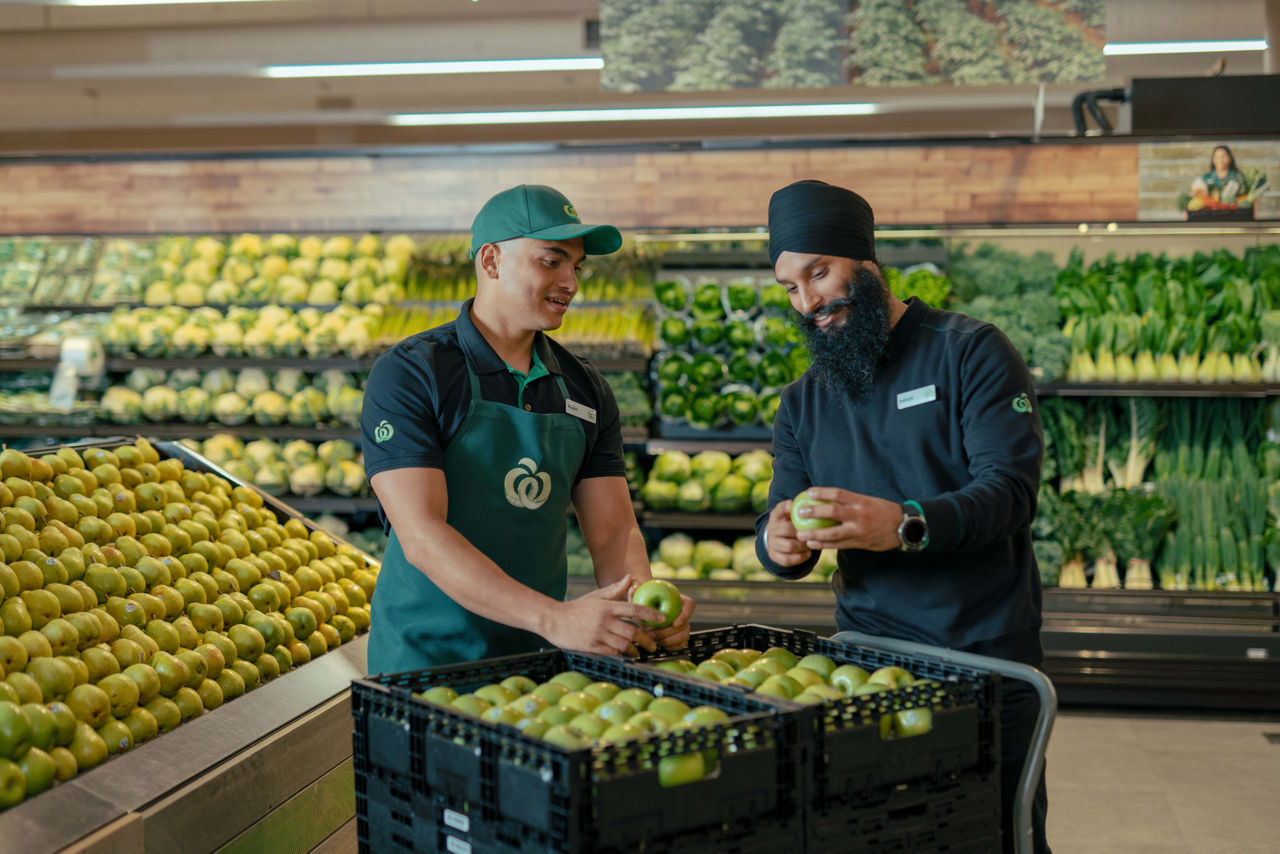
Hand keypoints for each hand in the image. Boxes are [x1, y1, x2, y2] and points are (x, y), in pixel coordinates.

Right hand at [543, 575, 661, 657]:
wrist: (552, 620)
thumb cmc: (576, 608)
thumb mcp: (595, 596)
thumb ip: (615, 590)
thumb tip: (630, 578)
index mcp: (607, 607)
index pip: (634, 610)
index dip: (650, 615)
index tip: (662, 619)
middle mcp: (604, 620)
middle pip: (632, 632)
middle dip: (646, 640)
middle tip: (653, 645)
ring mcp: (598, 634)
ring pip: (624, 645)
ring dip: (635, 650)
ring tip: (640, 653)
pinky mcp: (591, 646)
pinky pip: (611, 653)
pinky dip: (621, 655)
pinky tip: (625, 656)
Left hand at [639, 591, 695, 650]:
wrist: (643, 613)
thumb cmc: (642, 603)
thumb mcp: (637, 597)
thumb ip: (634, 592)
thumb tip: (634, 586)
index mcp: (678, 599)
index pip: (690, 604)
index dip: (686, 615)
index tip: (674, 623)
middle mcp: (682, 613)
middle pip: (685, 625)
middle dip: (668, 633)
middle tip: (653, 635)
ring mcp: (682, 625)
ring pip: (684, 636)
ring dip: (668, 641)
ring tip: (654, 640)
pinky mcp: (679, 636)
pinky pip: (680, 644)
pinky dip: (670, 646)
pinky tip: (658, 644)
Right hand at [766, 500, 812, 566]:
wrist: (777, 539)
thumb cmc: (791, 523)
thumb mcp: (792, 513)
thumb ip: (802, 508)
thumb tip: (820, 500)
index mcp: (776, 515)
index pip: (780, 509)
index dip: (786, 508)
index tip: (794, 507)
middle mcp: (771, 528)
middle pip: (787, 529)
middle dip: (802, 532)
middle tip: (813, 533)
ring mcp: (772, 543)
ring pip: (790, 546)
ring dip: (803, 546)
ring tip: (811, 544)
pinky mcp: (773, 555)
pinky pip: (788, 559)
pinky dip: (800, 557)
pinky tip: (808, 553)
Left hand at [792, 487, 901, 551]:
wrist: (904, 527)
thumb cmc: (883, 511)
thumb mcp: (868, 501)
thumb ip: (850, 501)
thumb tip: (827, 499)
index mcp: (861, 501)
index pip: (838, 494)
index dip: (822, 493)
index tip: (808, 492)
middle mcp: (859, 515)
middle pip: (832, 513)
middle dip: (814, 512)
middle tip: (800, 511)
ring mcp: (859, 531)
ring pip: (833, 533)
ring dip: (815, 534)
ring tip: (800, 534)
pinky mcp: (859, 543)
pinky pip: (838, 545)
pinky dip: (824, 545)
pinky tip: (812, 544)